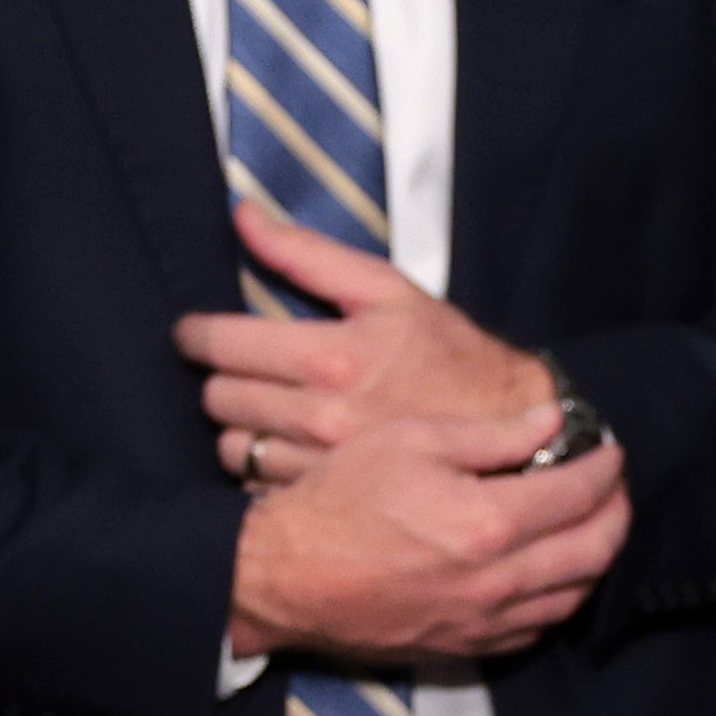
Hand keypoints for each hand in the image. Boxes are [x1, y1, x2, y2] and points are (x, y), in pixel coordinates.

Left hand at [179, 201, 550, 488]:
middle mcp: (323, 415)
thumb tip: (242, 215)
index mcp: (331, 356)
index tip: (196, 335)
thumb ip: (308, 253)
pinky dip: (262, 470)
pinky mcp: (336, 500)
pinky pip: (263, 487)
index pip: (220, 343)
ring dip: (238, 429)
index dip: (196, 336)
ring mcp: (328, 465)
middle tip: (240, 374)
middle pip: (219, 398)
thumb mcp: (391, 292)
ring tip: (263, 416)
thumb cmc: (457, 360)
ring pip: (235, 447)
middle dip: (221, 381)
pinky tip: (285, 454)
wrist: (520, 439)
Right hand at [228, 407, 628, 660]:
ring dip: (594, 558)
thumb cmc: (338, 498)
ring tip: (591, 525)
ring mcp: (486, 620)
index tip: (610, 448)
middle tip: (613, 489)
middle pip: (595, 552)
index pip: (579, 494)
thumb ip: (492, 434)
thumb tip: (553, 420)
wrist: (283, 576)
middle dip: (616, 514)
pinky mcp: (467, 645)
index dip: (604, 468)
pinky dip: (558, 597)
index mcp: (490, 523)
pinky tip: (550, 572)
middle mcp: (499, 580)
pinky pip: (537, 627)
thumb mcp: (411, 441)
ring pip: (574, 596)